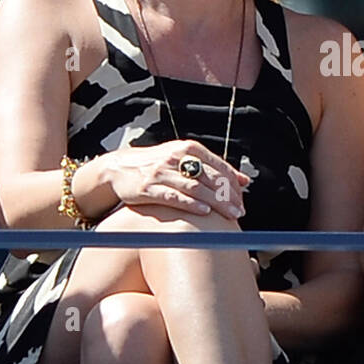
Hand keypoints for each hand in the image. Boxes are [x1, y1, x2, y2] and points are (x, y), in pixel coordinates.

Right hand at [99, 140, 251, 220]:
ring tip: (231, 215)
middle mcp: (177, 157)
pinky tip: (205, 212)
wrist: (120, 168)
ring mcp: (162, 172)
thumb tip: (244, 180)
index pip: (219, 166)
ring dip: (217, 203)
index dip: (233, 184)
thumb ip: (213, 168)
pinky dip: (192, 204)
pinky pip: (174, 197)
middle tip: (240, 211)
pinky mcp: (149, 188)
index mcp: (189, 148)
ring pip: (196, 188)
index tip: (242, 199)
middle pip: (210, 178)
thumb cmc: (157, 165)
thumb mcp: (184, 160)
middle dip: (229, 196)